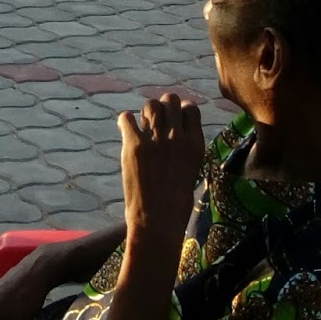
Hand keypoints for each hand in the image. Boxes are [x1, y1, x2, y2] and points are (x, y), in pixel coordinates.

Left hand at [118, 95, 205, 247]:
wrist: (158, 219)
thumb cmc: (176, 200)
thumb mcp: (192, 168)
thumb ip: (185, 146)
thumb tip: (174, 127)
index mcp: (195, 143)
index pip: (191, 108)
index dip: (181, 111)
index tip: (174, 120)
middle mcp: (177, 137)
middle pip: (170, 100)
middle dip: (163, 106)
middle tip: (156, 120)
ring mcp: (156, 139)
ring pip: (150, 105)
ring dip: (145, 111)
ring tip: (142, 124)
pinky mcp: (135, 145)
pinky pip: (127, 118)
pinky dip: (125, 121)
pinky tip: (126, 130)